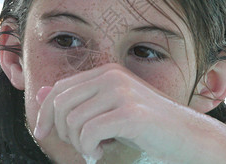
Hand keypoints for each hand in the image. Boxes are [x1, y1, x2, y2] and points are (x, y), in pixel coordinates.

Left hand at [33, 63, 190, 160]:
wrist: (186, 136)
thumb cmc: (146, 126)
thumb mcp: (108, 110)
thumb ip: (77, 100)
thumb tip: (38, 92)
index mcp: (106, 72)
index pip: (60, 88)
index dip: (45, 113)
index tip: (42, 133)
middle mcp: (112, 76)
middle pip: (61, 103)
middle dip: (62, 131)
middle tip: (81, 145)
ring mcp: (122, 92)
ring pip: (73, 120)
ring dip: (79, 143)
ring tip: (96, 149)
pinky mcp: (130, 113)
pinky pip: (90, 132)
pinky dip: (90, 148)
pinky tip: (101, 152)